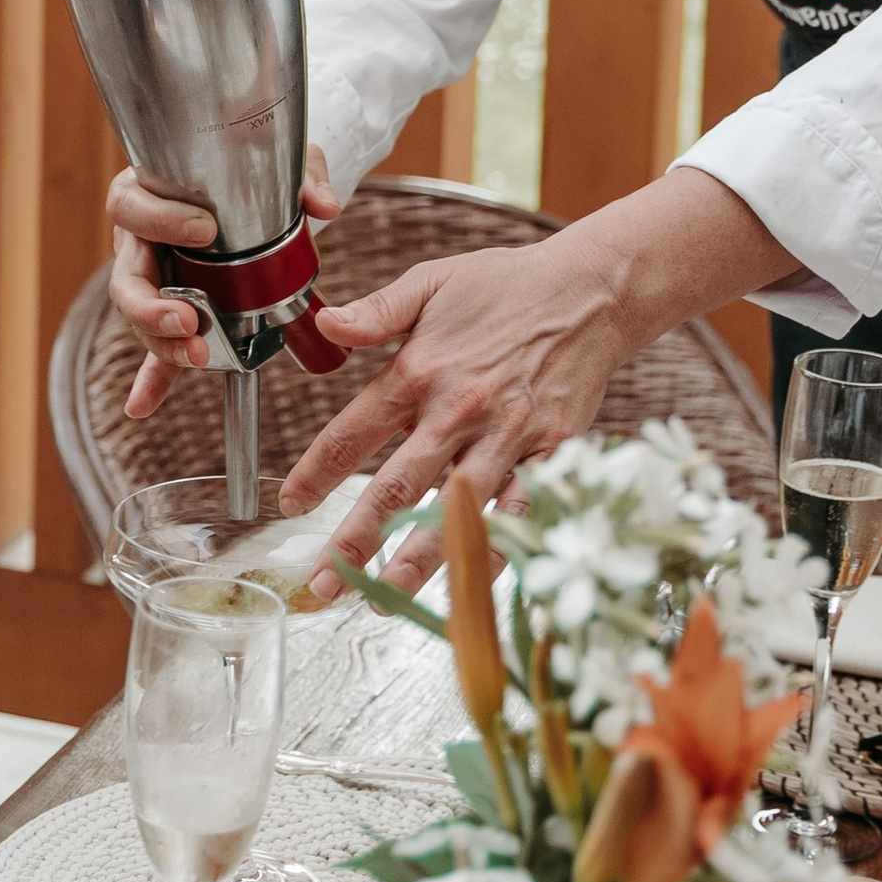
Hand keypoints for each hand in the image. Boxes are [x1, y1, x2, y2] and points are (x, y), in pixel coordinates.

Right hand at [107, 146, 339, 421]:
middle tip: (191, 319)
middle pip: (127, 278)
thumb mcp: (281, 159)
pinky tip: (142, 406)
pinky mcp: (174, 311)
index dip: (161, 219)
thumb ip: (304, 174)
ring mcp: (154, 280)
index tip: (206, 228)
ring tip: (195, 356)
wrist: (257, 184)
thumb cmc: (254, 166)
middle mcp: (140, 240)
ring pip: (142, 317)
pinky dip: (153, 379)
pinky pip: (157, 348)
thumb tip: (325, 205)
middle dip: (153, 307)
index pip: (132, 205)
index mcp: (149, 191)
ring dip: (162, 343)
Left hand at [277, 172, 793, 581]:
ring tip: (384, 599)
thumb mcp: (431, 283)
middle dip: (355, 538)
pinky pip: (519, 512)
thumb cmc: (506, 285)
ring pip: (456, 511)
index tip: (289, 505)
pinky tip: (469, 584)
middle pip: (397, 486)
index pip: (352, 432)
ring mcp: (508, 436)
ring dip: (417, 560)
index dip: (315, 472)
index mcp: (420, 370)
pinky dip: (495, 549)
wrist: (591, 292)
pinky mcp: (552, 453)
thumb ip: (376, 311)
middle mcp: (459, 410)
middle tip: (323, 582)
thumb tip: (323, 323)